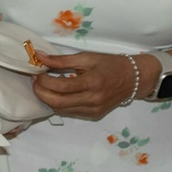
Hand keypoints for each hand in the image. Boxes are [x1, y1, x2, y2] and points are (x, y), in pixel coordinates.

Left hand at [32, 48, 147, 121]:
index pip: (61, 87)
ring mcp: (94, 110)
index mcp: (92, 82)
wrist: (135, 79)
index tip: (37, 73)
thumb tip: (39, 56)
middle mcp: (93, 100)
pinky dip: (60, 104)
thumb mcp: (87, 57)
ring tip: (45, 86)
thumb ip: (61, 60)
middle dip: (41, 93)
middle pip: (57, 102)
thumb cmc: (111, 64)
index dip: (44, 81)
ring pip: (61, 110)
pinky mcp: (94, 115)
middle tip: (36, 82)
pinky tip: (59, 94)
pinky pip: (70, 112)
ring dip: (48, 99)